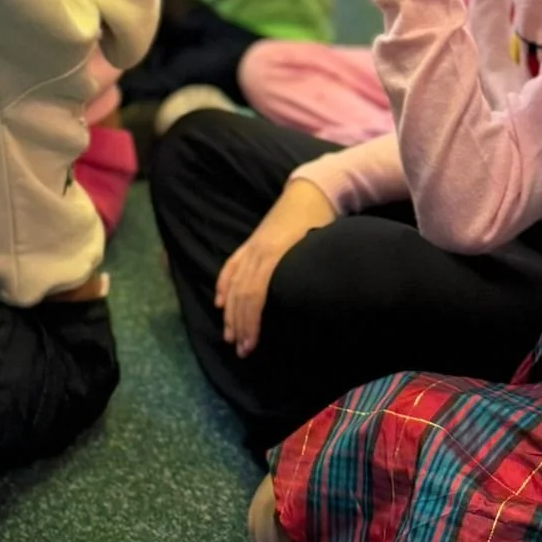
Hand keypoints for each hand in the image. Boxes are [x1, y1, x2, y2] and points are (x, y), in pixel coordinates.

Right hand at [215, 179, 334, 357]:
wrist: (311, 190)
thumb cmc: (321, 221)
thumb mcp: (320, 247)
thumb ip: (308, 271)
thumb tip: (308, 304)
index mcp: (274, 253)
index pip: (255, 294)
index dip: (251, 321)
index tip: (251, 345)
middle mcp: (257, 251)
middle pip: (241, 293)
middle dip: (240, 323)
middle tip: (241, 350)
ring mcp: (252, 246)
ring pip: (233, 283)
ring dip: (230, 311)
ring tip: (230, 335)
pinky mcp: (251, 242)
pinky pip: (231, 266)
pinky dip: (223, 285)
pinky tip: (220, 303)